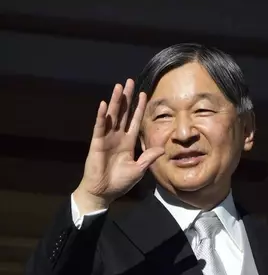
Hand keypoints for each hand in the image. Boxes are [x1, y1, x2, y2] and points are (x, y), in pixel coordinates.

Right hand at [73, 80, 163, 213]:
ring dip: (115, 101)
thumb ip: (149, 158)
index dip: (139, 108)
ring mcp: (106, 139)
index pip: (135, 121)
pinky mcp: (97, 143)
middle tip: (129, 82)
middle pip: (123, 113)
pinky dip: (102, 116)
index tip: (144, 94)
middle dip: (126, 98)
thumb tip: (163, 149)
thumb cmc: (120, 182)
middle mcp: (117, 137)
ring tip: (119, 87)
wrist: (103, 192)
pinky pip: (100, 127)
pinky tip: (104, 105)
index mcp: (128, 142)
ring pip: (112, 116)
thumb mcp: (139, 169)